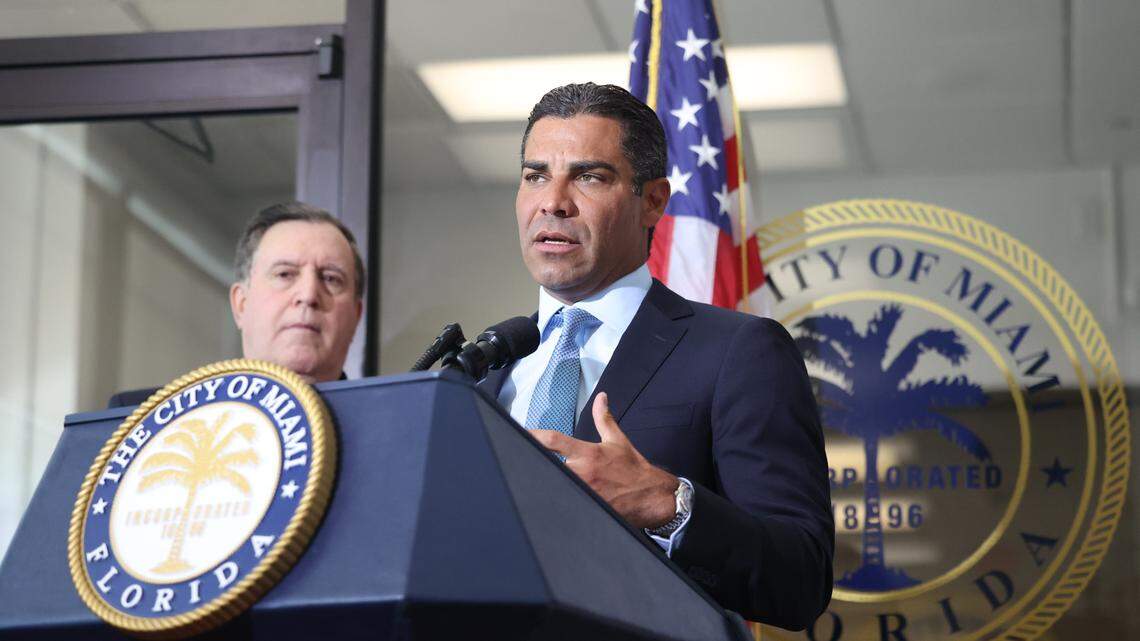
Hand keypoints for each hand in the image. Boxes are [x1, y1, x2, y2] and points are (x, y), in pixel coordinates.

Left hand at [530, 392, 678, 528]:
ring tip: (527, 486)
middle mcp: (583, 472)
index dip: (534, 436)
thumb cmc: (634, 469)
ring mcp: (584, 492)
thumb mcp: (618, 440)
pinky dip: (557, 503)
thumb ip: (604, 419)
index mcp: (588, 453)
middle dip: (533, 465)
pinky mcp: (589, 508)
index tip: (521, 434)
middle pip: (548, 467)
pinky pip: (567, 505)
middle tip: (516, 464)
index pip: (554, 441)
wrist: (653, 496)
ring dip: (544, 484)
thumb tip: (601, 398)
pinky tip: (546, 505)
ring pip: (555, 487)